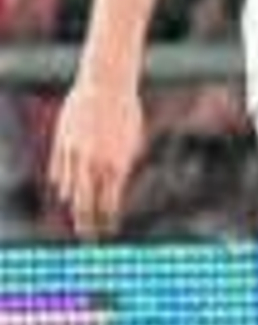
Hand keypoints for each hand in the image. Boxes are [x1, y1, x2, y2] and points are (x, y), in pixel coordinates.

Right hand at [47, 78, 145, 234]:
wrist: (106, 85)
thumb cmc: (126, 112)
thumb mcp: (132, 141)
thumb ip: (123, 165)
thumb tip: (114, 188)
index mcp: (116, 165)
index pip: (109, 204)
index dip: (108, 221)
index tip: (108, 233)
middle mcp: (94, 164)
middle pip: (86, 204)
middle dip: (87, 225)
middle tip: (89, 239)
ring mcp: (74, 154)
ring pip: (69, 190)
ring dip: (75, 202)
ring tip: (80, 212)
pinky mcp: (61, 144)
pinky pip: (58, 171)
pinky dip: (62, 183)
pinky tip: (66, 190)